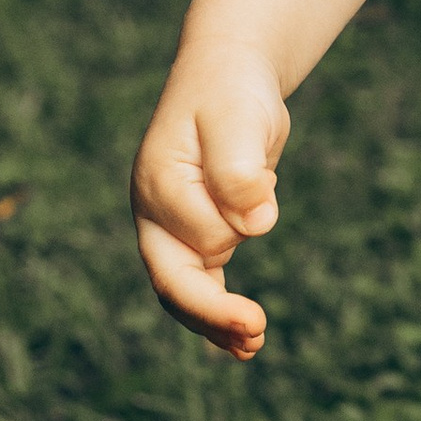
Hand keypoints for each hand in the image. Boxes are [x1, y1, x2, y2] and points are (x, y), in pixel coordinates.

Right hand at [131, 41, 286, 358]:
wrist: (230, 76)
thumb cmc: (231, 92)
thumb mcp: (237, 119)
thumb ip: (240, 171)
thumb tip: (256, 224)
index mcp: (158, 184)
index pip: (195, 233)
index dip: (232, 231)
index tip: (264, 210)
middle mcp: (157, 212)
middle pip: (174, 280)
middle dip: (211, 312)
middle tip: (255, 332)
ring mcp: (173, 227)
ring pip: (188, 290)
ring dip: (217, 322)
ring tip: (255, 345)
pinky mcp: (198, 233)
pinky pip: (203, 282)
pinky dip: (220, 311)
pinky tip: (245, 340)